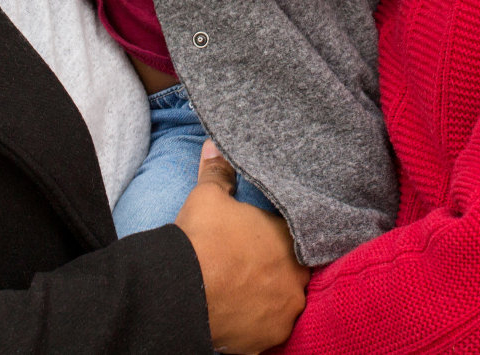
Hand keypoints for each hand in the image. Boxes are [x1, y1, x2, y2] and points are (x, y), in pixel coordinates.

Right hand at [175, 141, 308, 353]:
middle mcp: (297, 279)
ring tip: (244, 290)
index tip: (262, 239)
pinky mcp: (267, 340)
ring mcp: (284, 312)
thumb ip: (219, 172)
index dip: (279, 236)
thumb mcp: (209, 197)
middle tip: (251, 264)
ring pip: (283, 302)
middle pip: (294, 271)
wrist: (182, 290)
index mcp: (291, 241)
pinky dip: (256, 322)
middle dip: (277, 267)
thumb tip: (215, 145)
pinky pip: (267, 329)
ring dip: (269, 296)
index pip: (296, 236)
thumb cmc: (202, 239)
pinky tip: (239, 312)